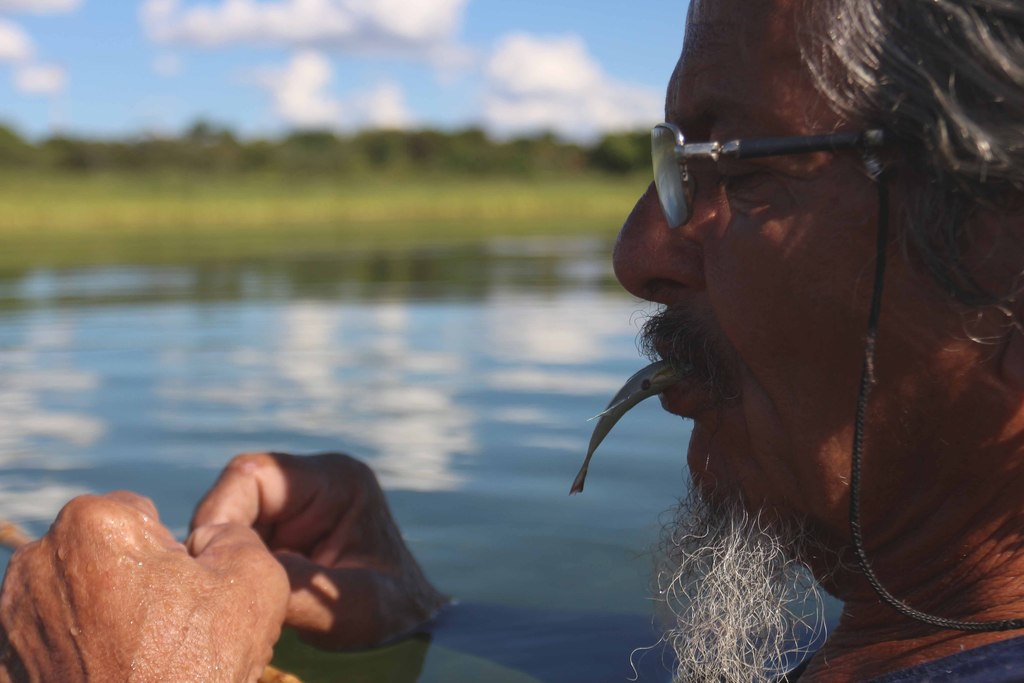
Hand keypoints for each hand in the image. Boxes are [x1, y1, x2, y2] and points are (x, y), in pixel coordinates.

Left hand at [0, 492, 288, 682]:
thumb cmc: (191, 670)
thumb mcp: (254, 582)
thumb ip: (235, 534)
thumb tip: (211, 538)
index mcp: (94, 523)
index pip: (143, 515)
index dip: (174, 556)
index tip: (185, 598)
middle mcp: (39, 559)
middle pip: (104, 554)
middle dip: (134, 581)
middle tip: (166, 633)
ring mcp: (11, 615)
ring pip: (78, 596)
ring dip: (106, 617)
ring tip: (139, 660)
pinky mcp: (4, 661)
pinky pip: (53, 638)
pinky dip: (78, 652)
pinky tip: (109, 676)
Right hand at [192, 452, 446, 649]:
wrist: (408, 631)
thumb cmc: (393, 615)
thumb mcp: (351, 606)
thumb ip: (298, 587)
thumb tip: (236, 572)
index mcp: (338, 481)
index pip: (255, 474)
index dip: (220, 511)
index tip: (206, 557)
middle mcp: (312, 484)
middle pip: (236, 495)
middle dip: (219, 538)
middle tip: (209, 585)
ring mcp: (296, 508)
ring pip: (231, 521)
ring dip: (223, 556)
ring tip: (227, 595)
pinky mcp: (283, 534)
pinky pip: (238, 542)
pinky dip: (231, 568)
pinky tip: (238, 598)